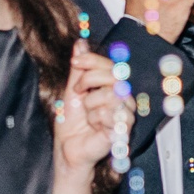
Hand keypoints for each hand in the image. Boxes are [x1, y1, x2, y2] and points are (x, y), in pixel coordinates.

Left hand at [50, 44, 124, 173]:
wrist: (68, 148)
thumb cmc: (72, 123)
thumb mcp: (72, 91)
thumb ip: (79, 69)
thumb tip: (80, 44)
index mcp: (114, 88)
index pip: (111, 65)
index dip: (93, 60)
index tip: (75, 61)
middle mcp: (124, 98)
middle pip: (114, 76)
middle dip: (89, 80)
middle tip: (78, 93)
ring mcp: (126, 113)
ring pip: (111, 94)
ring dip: (91, 104)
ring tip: (88, 115)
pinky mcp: (124, 129)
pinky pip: (109, 114)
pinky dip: (95, 120)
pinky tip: (95, 127)